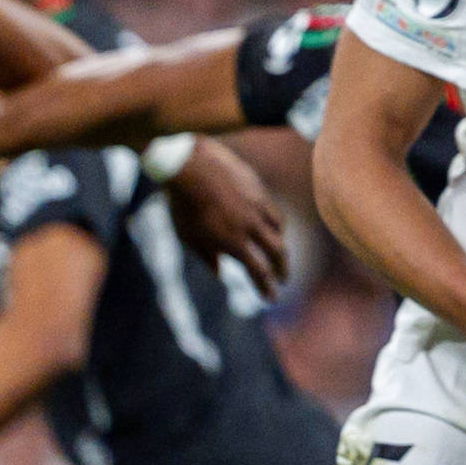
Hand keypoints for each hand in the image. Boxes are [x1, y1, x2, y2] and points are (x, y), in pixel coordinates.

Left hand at [165, 140, 289, 295]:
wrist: (189, 166)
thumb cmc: (183, 205)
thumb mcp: (189, 237)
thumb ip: (208, 257)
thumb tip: (221, 273)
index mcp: (233, 242)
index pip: (259, 271)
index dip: (266, 287)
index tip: (271, 298)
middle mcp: (251, 226)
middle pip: (277, 252)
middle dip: (282, 269)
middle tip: (282, 279)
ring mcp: (257, 206)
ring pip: (279, 230)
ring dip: (281, 246)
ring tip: (278, 253)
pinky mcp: (258, 189)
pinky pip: (273, 211)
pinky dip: (276, 224)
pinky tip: (273, 227)